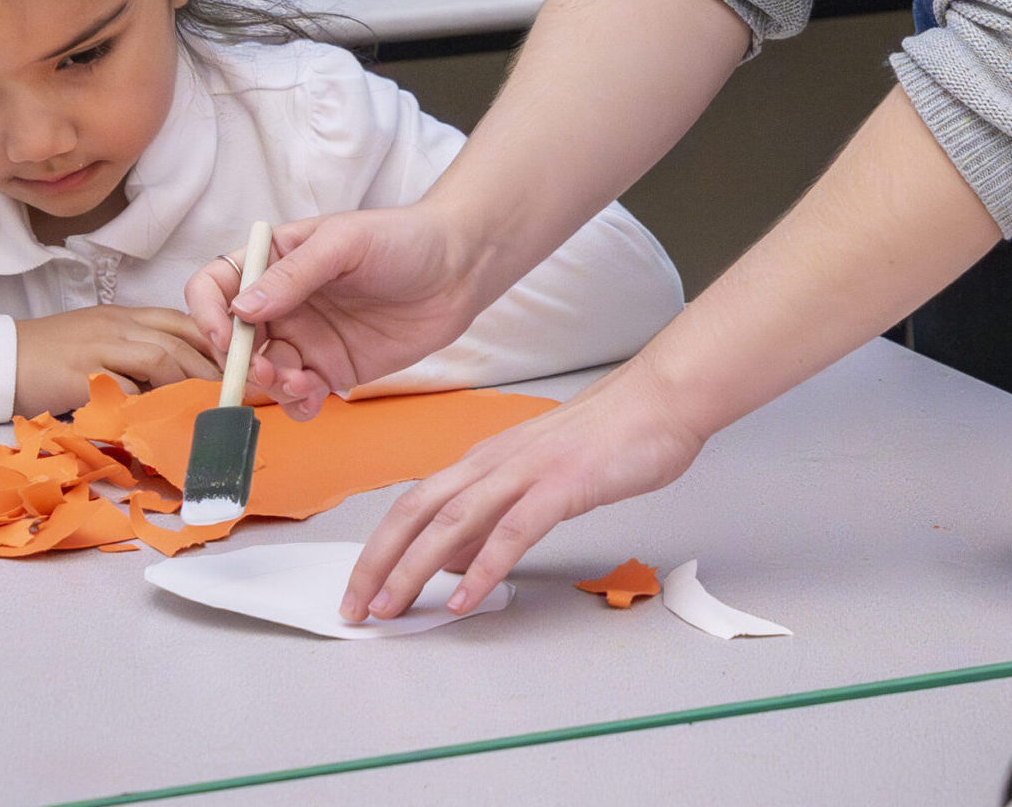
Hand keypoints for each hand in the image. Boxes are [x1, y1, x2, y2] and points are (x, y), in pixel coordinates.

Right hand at [13, 305, 219, 417]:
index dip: (213, 344)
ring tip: (203, 412)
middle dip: (210, 370)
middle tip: (231, 398)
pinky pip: (123, 387)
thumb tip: (174, 382)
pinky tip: (158, 422)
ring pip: (160, 358)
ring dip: (186, 386)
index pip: (182, 321)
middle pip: (179, 341)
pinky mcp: (80, 371)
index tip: (233, 371)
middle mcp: (119, 325)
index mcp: (127, 316)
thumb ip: (135, 353)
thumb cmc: (51, 353)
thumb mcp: (101, 340)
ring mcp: (100, 346)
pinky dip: (145, 405)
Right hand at [185, 205, 486, 418]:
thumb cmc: (402, 239)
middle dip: (241, 362)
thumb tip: (240, 310)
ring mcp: (306, 337)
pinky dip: (296, 404)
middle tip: (271, 369)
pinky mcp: (332, 368)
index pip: (216, 284)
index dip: (208, 312)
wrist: (459, 268)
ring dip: (271, 387)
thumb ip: (293, 274)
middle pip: (232, 340)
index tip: (226, 336)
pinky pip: (298, 396)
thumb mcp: (345, 243)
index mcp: (275, 259)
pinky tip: (317, 397)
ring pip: (263, 374)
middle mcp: (283, 302)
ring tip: (304, 383)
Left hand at [340, 362, 706, 623]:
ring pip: (453, 521)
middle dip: (377, 562)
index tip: (358, 590)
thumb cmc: (605, 440)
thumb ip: (491, 515)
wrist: (657, 402)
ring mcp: (525, 470)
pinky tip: (464, 599)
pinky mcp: (561, 485)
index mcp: (484, 460)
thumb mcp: (535, 476)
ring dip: (414, 568)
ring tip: (391, 609)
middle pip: (416, 511)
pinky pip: (513, 530)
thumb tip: (450, 561)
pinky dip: (483, 568)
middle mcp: (493, 461)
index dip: (379, 548)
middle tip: (354, 608)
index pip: (413, 504)